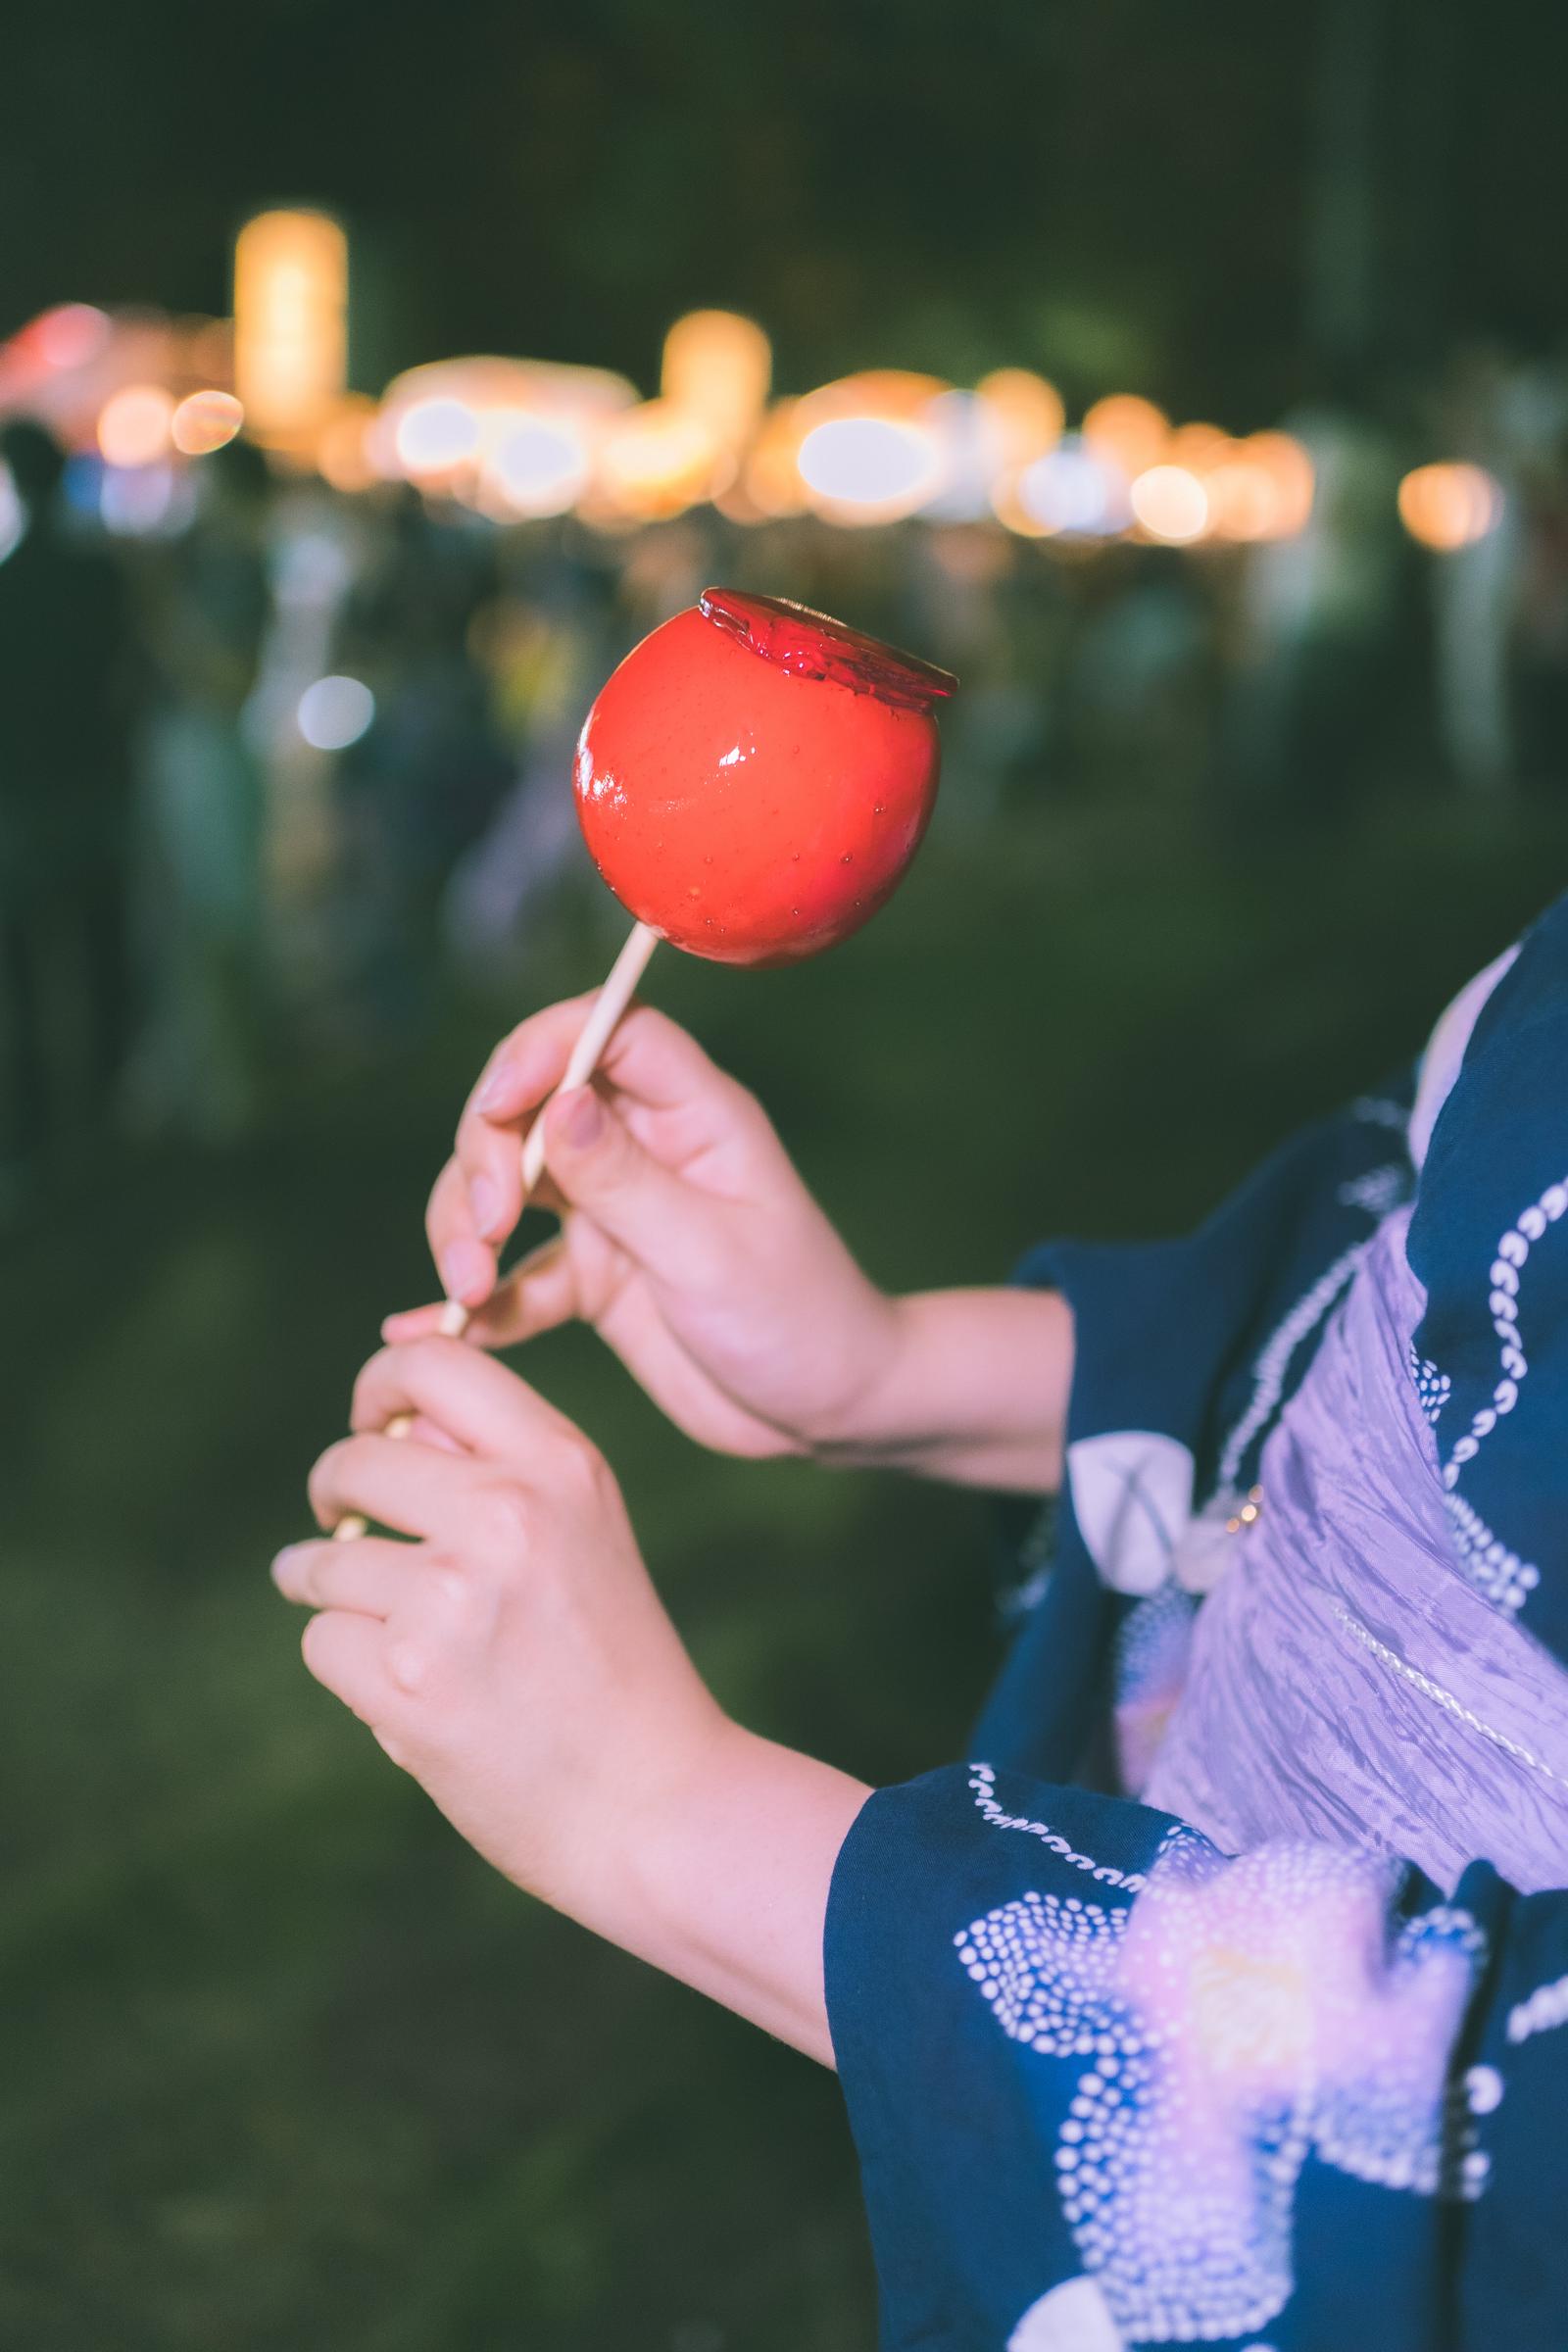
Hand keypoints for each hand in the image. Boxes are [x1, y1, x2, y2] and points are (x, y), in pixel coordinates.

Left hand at [273, 1337, 725, 1925]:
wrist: (656, 1802)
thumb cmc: (613, 1663)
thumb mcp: (585, 1531)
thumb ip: (496, 1466)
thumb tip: (386, 1423)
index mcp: (561, 1462)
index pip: (433, 1363)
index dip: (379, 1382)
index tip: (367, 1422)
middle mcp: (507, 1511)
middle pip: (353, 1460)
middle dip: (334, 1494)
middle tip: (343, 1525)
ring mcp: (452, 1595)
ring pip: (323, 1560)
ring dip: (329, 1590)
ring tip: (386, 1629)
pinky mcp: (406, 1678)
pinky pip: (322, 1640)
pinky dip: (347, 1667)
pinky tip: (401, 1690)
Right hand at [384, 997, 905, 1460]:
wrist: (826, 1411)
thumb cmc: (798, 1319)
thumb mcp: (711, 1252)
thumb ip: (627, 1183)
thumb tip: (559, 1102)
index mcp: (693, 1114)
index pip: (605, 1034)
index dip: (540, 1051)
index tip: (494, 1106)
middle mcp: (644, 1147)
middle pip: (531, 1105)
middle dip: (484, 1156)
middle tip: (486, 1228)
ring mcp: (611, 1209)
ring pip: (504, 1185)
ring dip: (466, 1227)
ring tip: (465, 1292)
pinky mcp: (590, 1275)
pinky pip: (512, 1273)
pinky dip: (473, 1299)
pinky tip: (433, 1331)